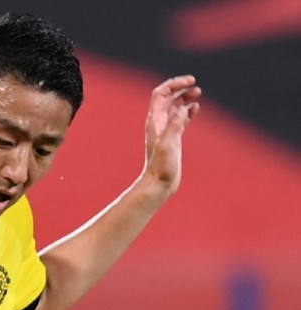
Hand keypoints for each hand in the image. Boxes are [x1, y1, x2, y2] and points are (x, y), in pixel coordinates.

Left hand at [141, 75, 201, 195]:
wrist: (159, 184)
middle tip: (195, 84)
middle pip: (168, 98)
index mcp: (155, 121)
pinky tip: (196, 108)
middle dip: (180, 88)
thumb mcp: (168, 144)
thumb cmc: (161, 166)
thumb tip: (183, 107)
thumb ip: (175, 125)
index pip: (161, 94)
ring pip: (175, 108)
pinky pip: (180, 119)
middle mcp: (158, 124)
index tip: (190, 81)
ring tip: (198, 93)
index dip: (174, 84)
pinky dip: (188, 111)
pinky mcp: (173, 139)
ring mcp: (166, 131)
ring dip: (185, 98)